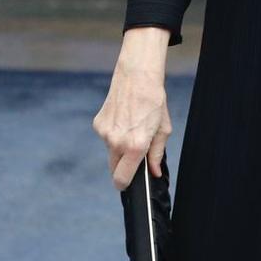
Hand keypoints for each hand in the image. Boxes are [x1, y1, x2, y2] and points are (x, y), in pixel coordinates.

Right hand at [94, 28, 172, 190]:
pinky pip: (105, 137)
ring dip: (119, 147)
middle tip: (134, 153)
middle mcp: (117, 142)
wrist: (137, 75)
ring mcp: (105, 133)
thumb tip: (154, 172)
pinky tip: (123, 119)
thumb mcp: (162, 129)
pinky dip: (113, 133)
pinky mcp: (98, 124)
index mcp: (135, 146)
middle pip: (114, 169)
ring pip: (110, 152)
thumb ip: (157, 154)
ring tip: (131, 128)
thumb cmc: (153, 100)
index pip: (122, 179)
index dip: (125, 185)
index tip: (128, 184)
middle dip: (123, 166)